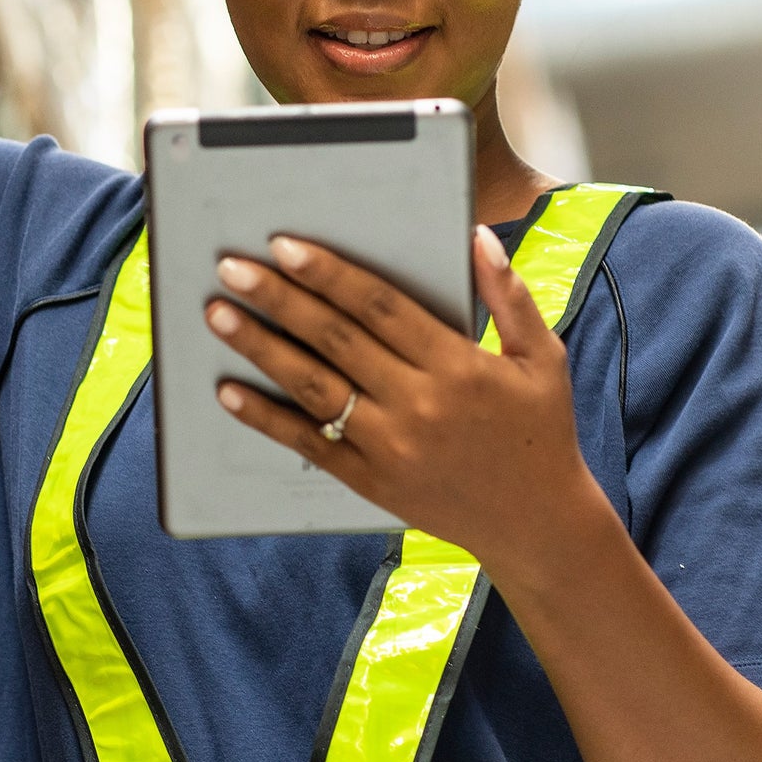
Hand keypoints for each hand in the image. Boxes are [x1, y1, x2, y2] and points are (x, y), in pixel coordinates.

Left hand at [204, 225, 599, 567]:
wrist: (538, 526)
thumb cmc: (539, 432)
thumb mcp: (543, 358)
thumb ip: (510, 296)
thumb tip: (476, 236)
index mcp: (459, 366)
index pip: (380, 306)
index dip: (329, 274)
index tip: (285, 246)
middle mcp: (420, 405)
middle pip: (335, 340)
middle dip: (278, 299)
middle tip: (230, 268)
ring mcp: (391, 447)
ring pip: (313, 387)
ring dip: (259, 349)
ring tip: (218, 315)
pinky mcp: (372, 482)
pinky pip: (309, 445)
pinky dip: (265, 418)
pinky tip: (228, 392)